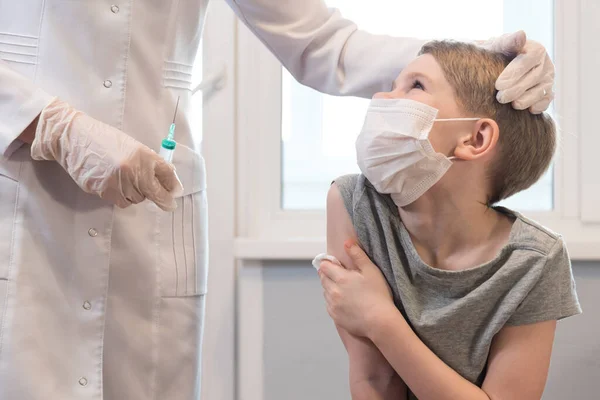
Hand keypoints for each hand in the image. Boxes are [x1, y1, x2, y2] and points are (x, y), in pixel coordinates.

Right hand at [31, 98, 182, 210]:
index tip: (175, 193)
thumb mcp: (131, 145)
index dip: (173, 186)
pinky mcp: (105, 191)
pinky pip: (122, 202)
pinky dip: (122, 197)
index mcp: (143, 155)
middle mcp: (134, 169)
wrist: (74, 138)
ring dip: (136, 194)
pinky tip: (114, 184)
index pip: (166, 174)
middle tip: (169, 205)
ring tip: (125, 180)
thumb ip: (148, 162)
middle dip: (162, 200)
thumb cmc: (103, 140)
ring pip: (137, 199)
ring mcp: (119, 182)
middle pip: (155, 193)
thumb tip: (165, 180)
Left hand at [318, 241, 396, 337]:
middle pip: (322, 278)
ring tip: (346, 291)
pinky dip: (334, 301)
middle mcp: (332, 291)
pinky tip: (346, 302)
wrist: (380, 322)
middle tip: (343, 277)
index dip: (329, 264)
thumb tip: (346, 242)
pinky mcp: (335, 317)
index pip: (324, 266)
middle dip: (329, 275)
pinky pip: (329, 305)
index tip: (337, 265)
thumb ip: (357, 255)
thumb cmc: (378, 295)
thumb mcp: (371, 271)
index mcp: (340, 278)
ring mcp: (332, 305)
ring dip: (331, 288)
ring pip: (325, 292)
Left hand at [480, 30, 554, 113]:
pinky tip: (528, 110)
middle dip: (516, 89)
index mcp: (536, 50)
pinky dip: (539, 106)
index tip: (498, 85)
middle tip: (500, 98)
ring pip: (541, 90)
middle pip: (534, 77)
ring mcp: (548, 79)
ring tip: (512, 105)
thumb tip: (521, 34)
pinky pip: (547, 101)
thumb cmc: (498, 55)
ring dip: (527, 99)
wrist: (498, 66)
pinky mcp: (548, 92)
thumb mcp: (498, 46)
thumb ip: (508, 41)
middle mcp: (545, 63)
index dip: (514, 73)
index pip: (528, 61)